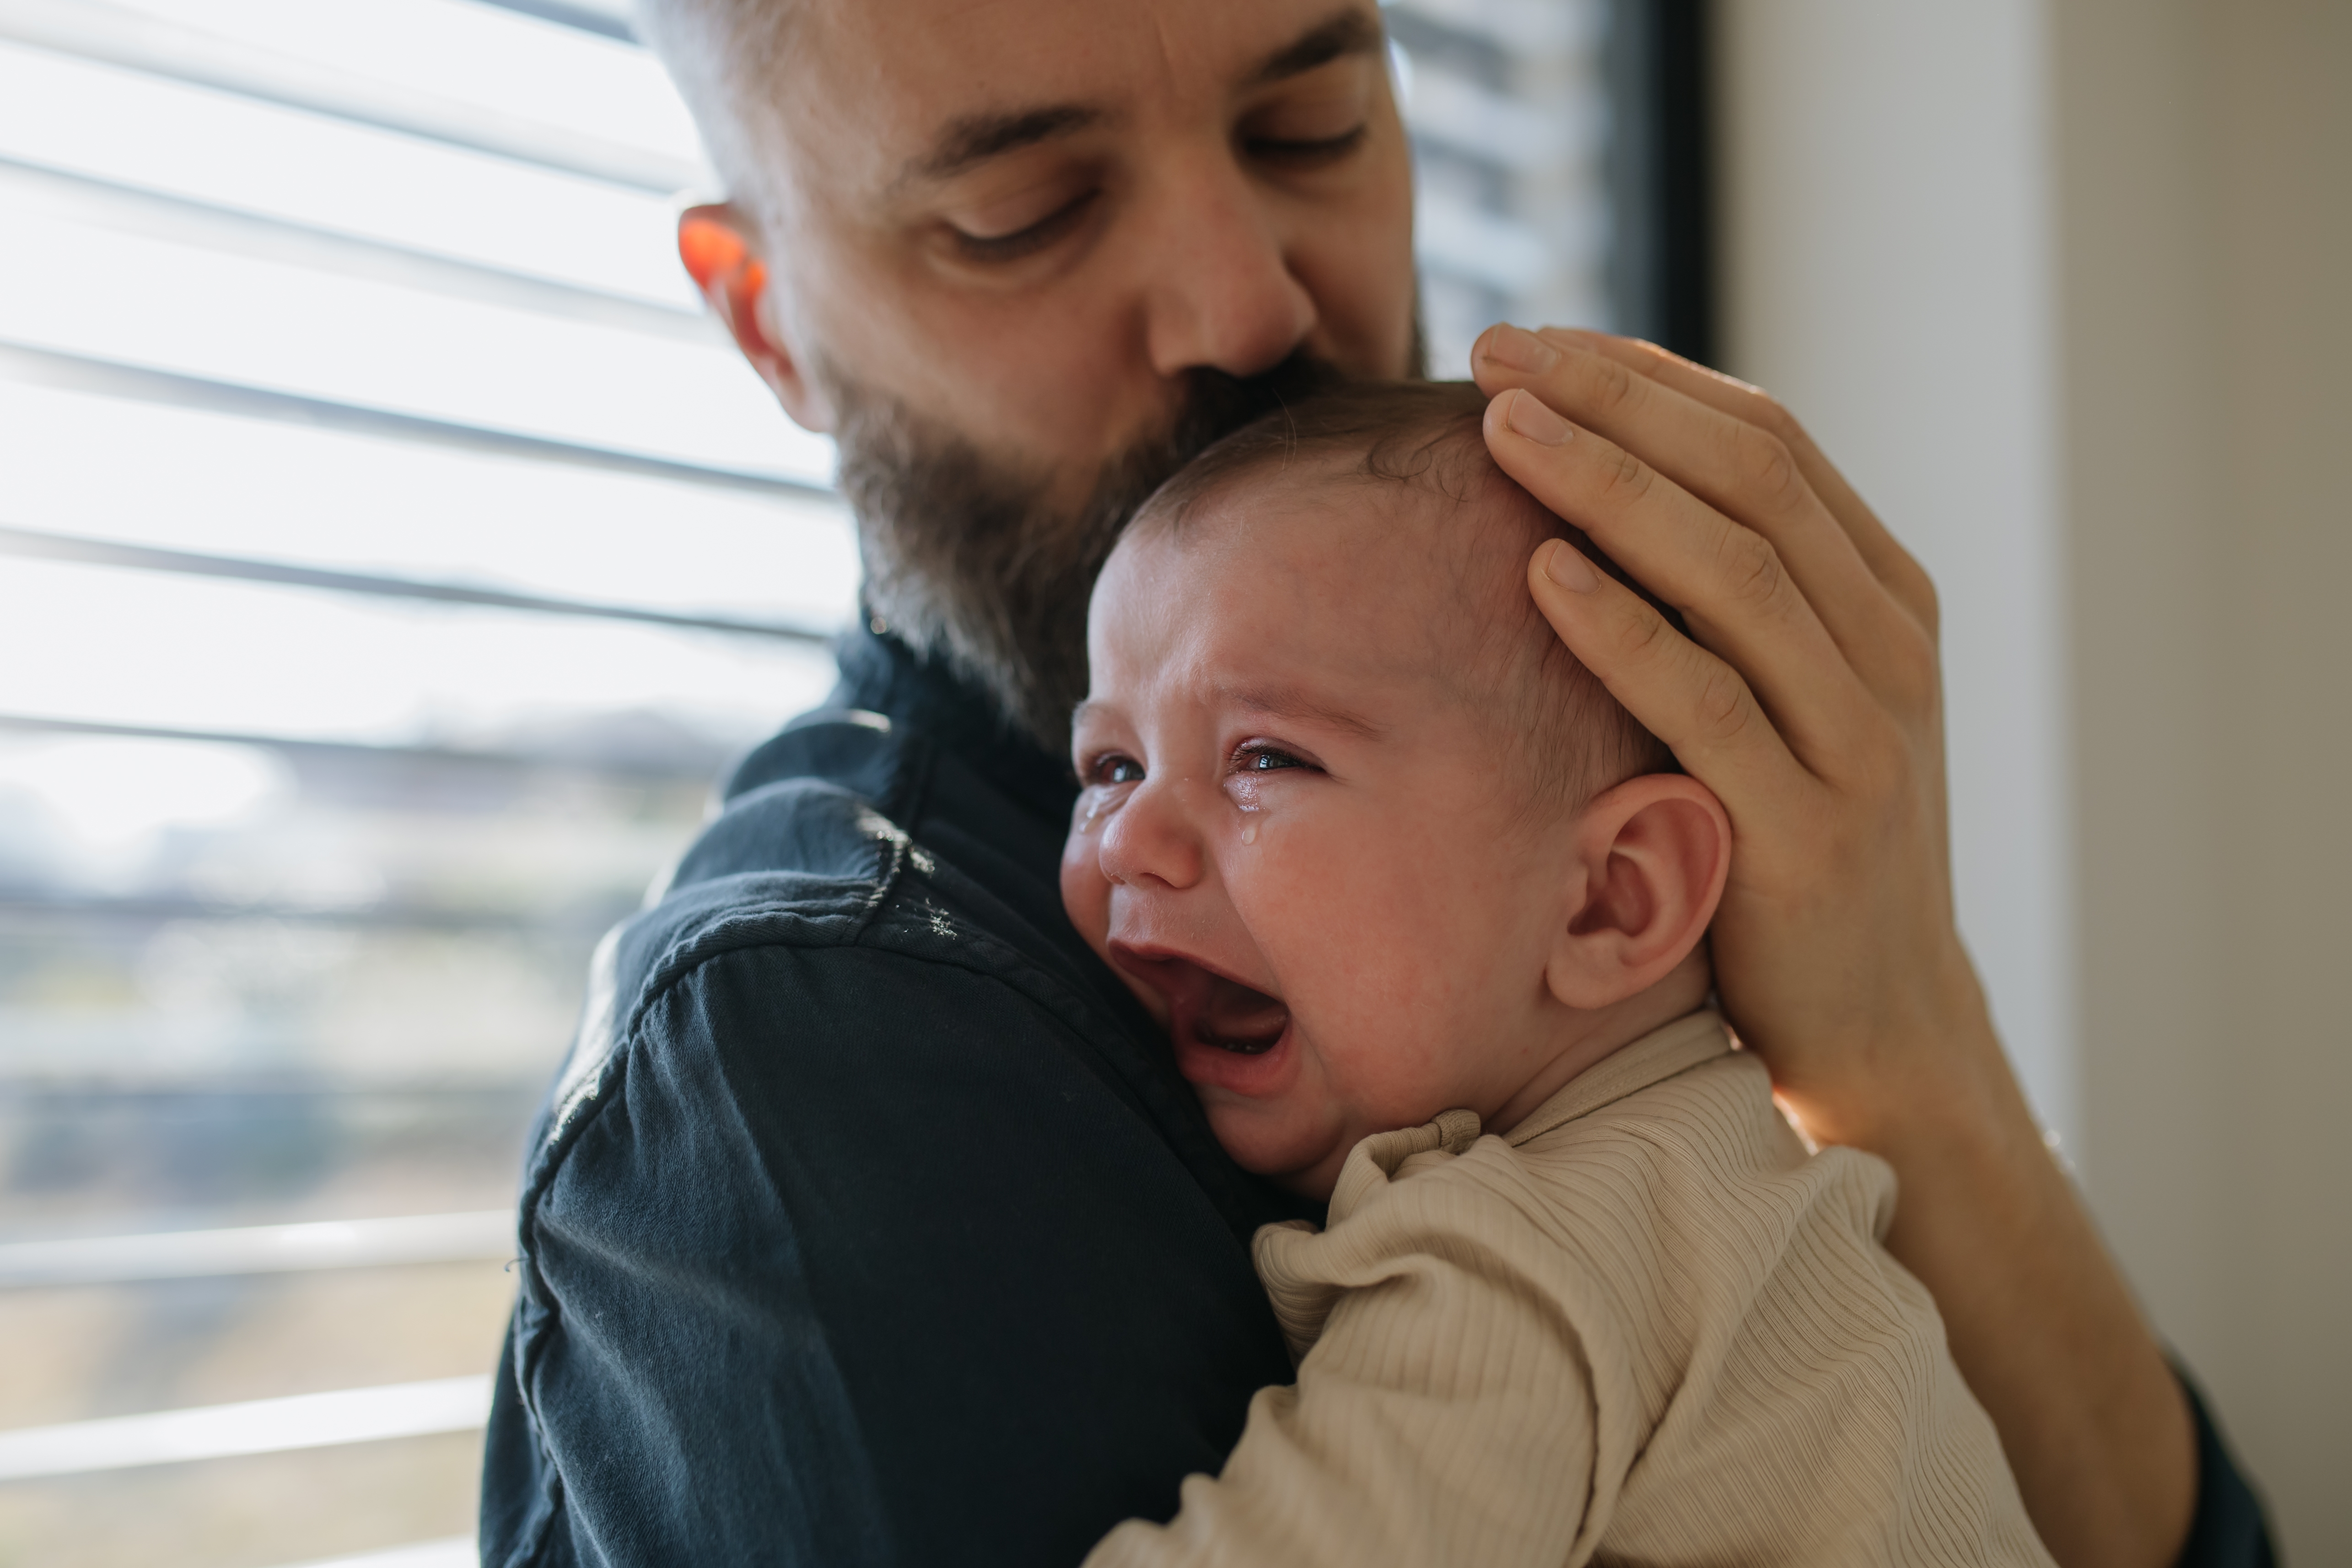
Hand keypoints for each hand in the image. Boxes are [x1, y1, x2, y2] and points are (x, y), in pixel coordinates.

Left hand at [1471, 323, 1976, 1150]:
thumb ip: (1733, 596)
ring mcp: (1861, 738)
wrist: (1878, 1017)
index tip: (1535, 341)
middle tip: (1496, 354)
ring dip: (1608, 485)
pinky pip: (1707, 703)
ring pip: (1733, 570)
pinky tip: (1538, 571)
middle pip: (1749, 476)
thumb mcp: (1789, 696)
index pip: (1767, 438)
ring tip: (1500, 428)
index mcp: (1885, 597)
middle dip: (1615, 401)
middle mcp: (1888, 648)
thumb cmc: (1797, 836)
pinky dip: (1622, 629)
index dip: (1648, 377)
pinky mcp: (1809, 830)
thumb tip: (1604, 472)